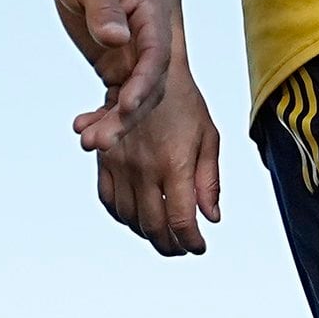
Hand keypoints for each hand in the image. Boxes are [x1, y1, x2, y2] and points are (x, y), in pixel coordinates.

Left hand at [50, 0, 174, 145]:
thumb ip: (104, 8)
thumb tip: (115, 38)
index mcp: (152, 16)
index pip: (155, 56)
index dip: (143, 84)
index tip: (126, 107)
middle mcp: (148, 40)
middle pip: (147, 87)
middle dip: (127, 116)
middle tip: (101, 140)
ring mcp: (132, 56)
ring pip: (130, 99)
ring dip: (113, 123)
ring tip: (88, 143)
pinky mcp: (115, 65)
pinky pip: (113, 98)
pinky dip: (101, 115)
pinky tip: (81, 129)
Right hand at [96, 74, 222, 255]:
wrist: (147, 70)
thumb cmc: (185, 104)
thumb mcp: (209, 138)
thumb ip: (209, 181)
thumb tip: (212, 217)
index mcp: (175, 165)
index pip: (181, 221)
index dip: (191, 242)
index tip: (199, 247)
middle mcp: (145, 169)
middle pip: (154, 226)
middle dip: (170, 245)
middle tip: (181, 247)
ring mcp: (122, 166)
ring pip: (130, 218)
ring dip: (147, 233)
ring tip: (163, 234)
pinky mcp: (106, 160)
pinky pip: (109, 200)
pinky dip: (123, 216)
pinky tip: (138, 217)